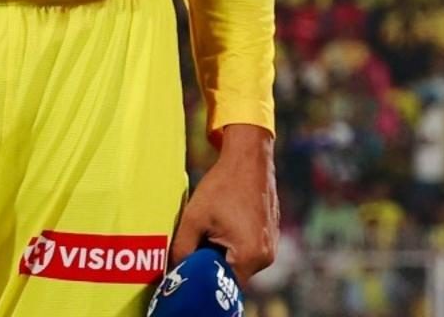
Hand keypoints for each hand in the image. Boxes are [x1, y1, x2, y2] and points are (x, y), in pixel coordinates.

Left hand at [172, 124, 277, 283]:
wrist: (248, 157)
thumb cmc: (221, 185)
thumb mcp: (193, 218)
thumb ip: (181, 251)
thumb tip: (173, 272)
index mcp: (249, 255)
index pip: (221, 285)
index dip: (203, 278)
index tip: (190, 263)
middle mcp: (265, 256)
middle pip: (231, 275)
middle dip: (212, 265)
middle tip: (197, 244)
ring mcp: (271, 246)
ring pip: (239, 263)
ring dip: (223, 254)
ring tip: (212, 230)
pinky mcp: (270, 235)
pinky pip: (249, 251)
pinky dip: (235, 244)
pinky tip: (224, 223)